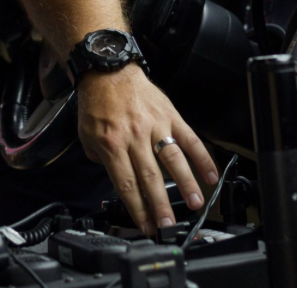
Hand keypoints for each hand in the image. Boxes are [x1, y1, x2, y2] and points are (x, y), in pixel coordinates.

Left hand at [76, 65, 218, 235]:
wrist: (108, 71)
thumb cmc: (97, 103)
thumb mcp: (86, 135)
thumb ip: (100, 159)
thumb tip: (116, 179)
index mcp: (112, 144)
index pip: (126, 184)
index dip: (137, 208)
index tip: (146, 225)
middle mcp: (134, 136)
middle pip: (150, 177)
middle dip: (161, 205)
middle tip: (170, 225)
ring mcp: (155, 126)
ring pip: (173, 160)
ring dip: (186, 184)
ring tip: (195, 204)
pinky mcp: (170, 116)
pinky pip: (189, 139)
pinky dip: (202, 157)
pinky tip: (210, 175)